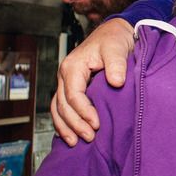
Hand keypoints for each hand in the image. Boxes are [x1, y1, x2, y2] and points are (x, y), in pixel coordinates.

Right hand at [50, 19, 137, 142]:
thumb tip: (116, 81)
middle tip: (90, 137)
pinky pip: (62, 107)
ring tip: (76, 142)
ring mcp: (66, 82)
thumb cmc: (114, 39)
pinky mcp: (72, 88)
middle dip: (75, 124)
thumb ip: (117, 64)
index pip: (73, 95)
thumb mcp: (116, 47)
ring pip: (58, 109)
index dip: (83, 112)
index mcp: (73, 66)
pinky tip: (71, 135)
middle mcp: (65, 75)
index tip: (97, 123)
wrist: (114, 33)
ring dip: (66, 127)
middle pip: (63, 105)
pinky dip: (64, 122)